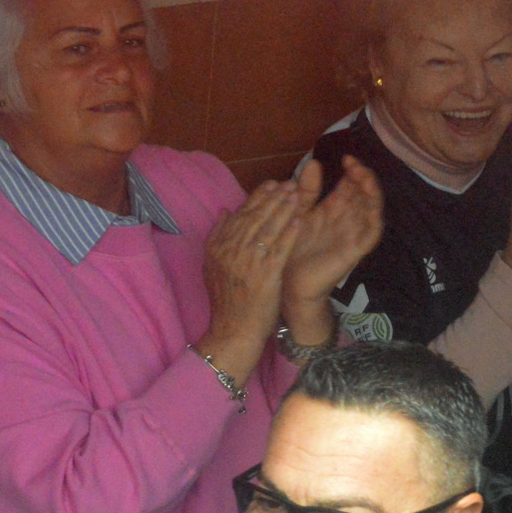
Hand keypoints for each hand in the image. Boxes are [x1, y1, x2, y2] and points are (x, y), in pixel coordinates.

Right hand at [198, 180, 304, 385]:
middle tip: (289, 183)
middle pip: (255, 217)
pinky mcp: (265, 275)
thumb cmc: (228, 301)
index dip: (257, 197)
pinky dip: (289, 233)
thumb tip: (227, 211)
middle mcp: (232, 251)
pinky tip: (300, 220)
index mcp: (219, 247)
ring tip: (296, 194)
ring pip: (268, 229)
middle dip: (273, 198)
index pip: (240, 215)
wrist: (233, 330)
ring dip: (283, 209)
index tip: (271, 184)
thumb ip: (217, 237)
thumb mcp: (212, 267)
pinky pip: (280, 249)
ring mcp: (249, 263)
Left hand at [281, 156, 383, 344]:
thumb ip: (306, 191)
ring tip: (365, 178)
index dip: (354, 171)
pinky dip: (374, 221)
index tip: (347, 158)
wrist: (288, 283)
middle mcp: (347, 220)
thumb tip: (315, 163)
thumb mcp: (298, 213)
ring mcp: (352, 235)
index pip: (352, 185)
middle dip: (364, 178)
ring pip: (371, 211)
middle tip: (355, 166)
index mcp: (334, 210)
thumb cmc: (292, 249)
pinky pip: (370, 235)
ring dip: (372, 194)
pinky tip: (372, 208)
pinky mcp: (353, 252)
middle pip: (365, 194)